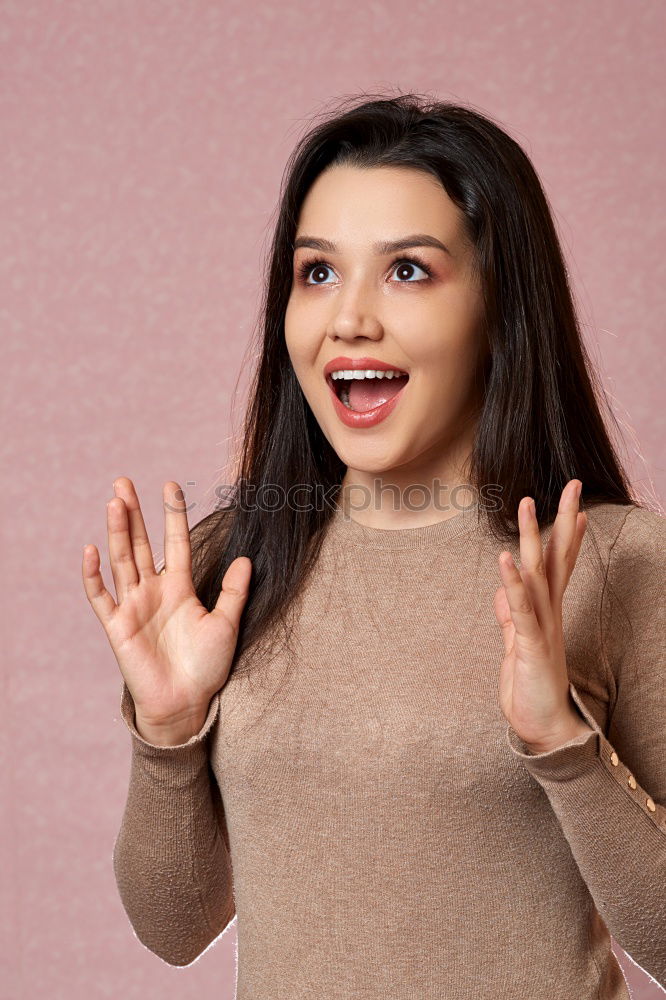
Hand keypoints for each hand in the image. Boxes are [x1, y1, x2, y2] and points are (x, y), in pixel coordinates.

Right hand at [82, 477, 251, 736]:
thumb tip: (247, 558)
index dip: (173, 514)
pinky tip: (91, 550)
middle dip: (133, 513)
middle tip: (124, 481)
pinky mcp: (117, 626)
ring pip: (122, 561)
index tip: (171, 485)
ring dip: (117, 532)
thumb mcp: (226, 624)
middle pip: (139, 543)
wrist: (187, 703)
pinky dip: (94, 575)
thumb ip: (233, 592)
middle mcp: (153, 590)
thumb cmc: (207, 667)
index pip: (175, 541)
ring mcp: (133, 606)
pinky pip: (101, 596)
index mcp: (179, 587)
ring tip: (115, 502)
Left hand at [493, 479, 593, 753]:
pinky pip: (521, 609)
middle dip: (562, 520)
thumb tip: (503, 591)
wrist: (543, 728)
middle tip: (572, 485)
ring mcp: (543, 628)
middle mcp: (550, 614)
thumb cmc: (531, 688)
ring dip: (533, 538)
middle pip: (556, 559)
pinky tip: (505, 559)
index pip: (559, 566)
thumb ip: (511, 618)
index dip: (566, 536)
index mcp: (547, 613)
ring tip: (529, 504)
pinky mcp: (531, 645)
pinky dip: (512, 583)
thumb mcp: (516, 646)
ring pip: (538, 575)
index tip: (575, 507)